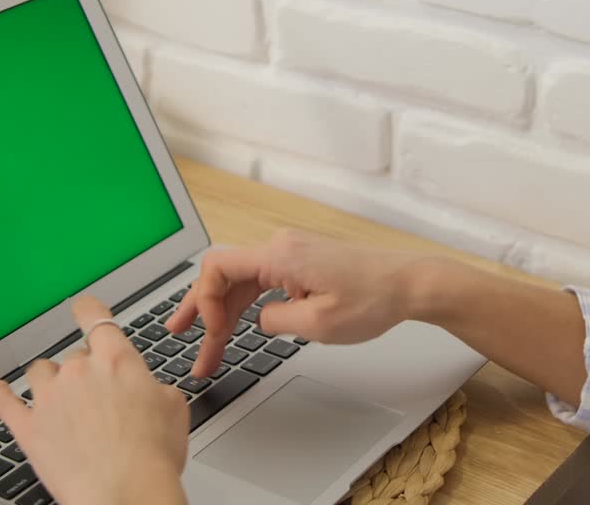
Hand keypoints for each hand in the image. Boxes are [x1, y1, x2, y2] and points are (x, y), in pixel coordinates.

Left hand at [0, 296, 189, 504]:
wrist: (125, 494)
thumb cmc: (152, 457)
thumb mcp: (174, 408)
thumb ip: (155, 387)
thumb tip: (147, 390)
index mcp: (116, 360)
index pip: (94, 317)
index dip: (87, 308)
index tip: (83, 307)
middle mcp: (78, 372)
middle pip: (72, 356)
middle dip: (83, 371)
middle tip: (97, 396)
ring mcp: (48, 399)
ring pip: (39, 373)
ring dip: (48, 381)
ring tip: (58, 397)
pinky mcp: (28, 429)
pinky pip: (5, 403)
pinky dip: (1, 394)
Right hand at [166, 229, 441, 377]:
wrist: (410, 283)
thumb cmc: (374, 299)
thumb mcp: (317, 324)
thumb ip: (275, 322)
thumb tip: (259, 320)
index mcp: (279, 255)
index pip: (217, 267)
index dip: (202, 300)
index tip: (208, 332)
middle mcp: (281, 246)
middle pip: (224, 275)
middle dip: (201, 309)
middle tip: (179, 337)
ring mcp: (292, 253)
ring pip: (242, 280)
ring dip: (223, 311)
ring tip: (207, 344)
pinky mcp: (304, 262)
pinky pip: (263, 280)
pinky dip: (247, 304)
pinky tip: (239, 325)